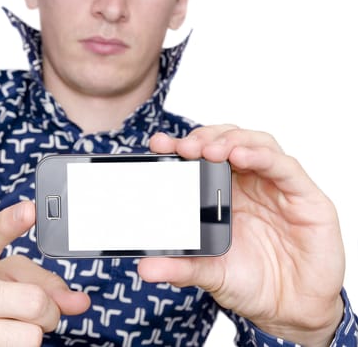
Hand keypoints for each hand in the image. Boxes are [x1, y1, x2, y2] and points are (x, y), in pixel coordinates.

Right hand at [0, 201, 89, 346]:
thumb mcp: (4, 277)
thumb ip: (45, 282)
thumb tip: (81, 302)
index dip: (10, 222)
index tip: (30, 208)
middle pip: (35, 301)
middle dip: (47, 310)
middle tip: (32, 311)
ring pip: (31, 336)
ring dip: (32, 335)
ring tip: (10, 327)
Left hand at [138, 126, 344, 346]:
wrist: (290, 311)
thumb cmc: (252, 282)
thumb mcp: (210, 274)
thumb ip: (180, 267)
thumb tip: (145, 268)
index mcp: (222, 194)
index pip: (201, 158)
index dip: (180, 146)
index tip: (159, 144)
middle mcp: (248, 184)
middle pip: (227, 142)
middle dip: (204, 139)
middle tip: (184, 148)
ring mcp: (276, 187)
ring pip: (256, 144)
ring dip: (231, 140)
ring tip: (210, 150)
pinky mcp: (305, 197)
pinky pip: (285, 167)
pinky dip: (263, 156)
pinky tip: (242, 156)